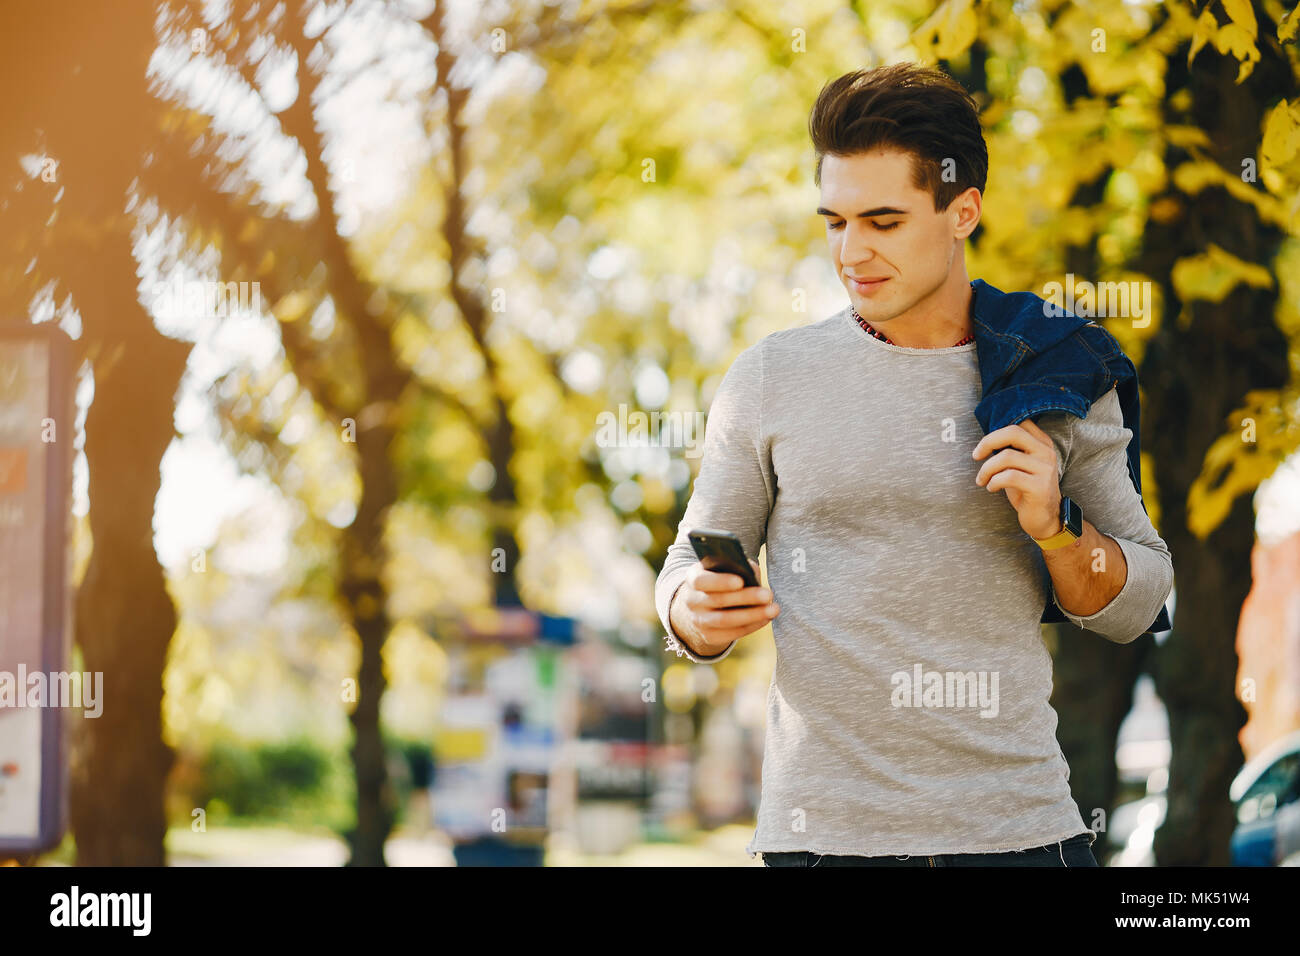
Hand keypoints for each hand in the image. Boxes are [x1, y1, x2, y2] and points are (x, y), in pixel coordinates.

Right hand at [671, 559, 777, 653]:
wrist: (702, 605)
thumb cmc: (719, 580)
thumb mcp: (722, 569)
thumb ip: (737, 566)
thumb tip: (752, 572)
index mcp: (693, 579)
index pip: (701, 580)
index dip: (720, 581)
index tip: (741, 581)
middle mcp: (691, 601)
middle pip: (718, 600)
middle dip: (746, 598)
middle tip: (768, 594)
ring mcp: (699, 621)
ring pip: (725, 620)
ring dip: (752, 615)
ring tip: (773, 609)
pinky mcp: (709, 636)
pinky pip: (731, 633)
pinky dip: (751, 626)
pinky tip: (766, 619)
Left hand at [972, 417, 1061, 539]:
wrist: (1044, 517)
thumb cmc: (1026, 488)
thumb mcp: (1020, 464)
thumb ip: (1010, 448)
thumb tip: (986, 437)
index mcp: (1042, 443)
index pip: (1018, 423)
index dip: (996, 430)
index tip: (983, 445)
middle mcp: (1046, 452)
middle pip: (1013, 433)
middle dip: (988, 442)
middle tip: (975, 455)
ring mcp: (1045, 469)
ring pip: (1006, 457)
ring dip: (986, 469)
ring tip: (981, 479)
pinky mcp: (1039, 487)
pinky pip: (1008, 477)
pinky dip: (994, 481)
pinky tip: (991, 487)